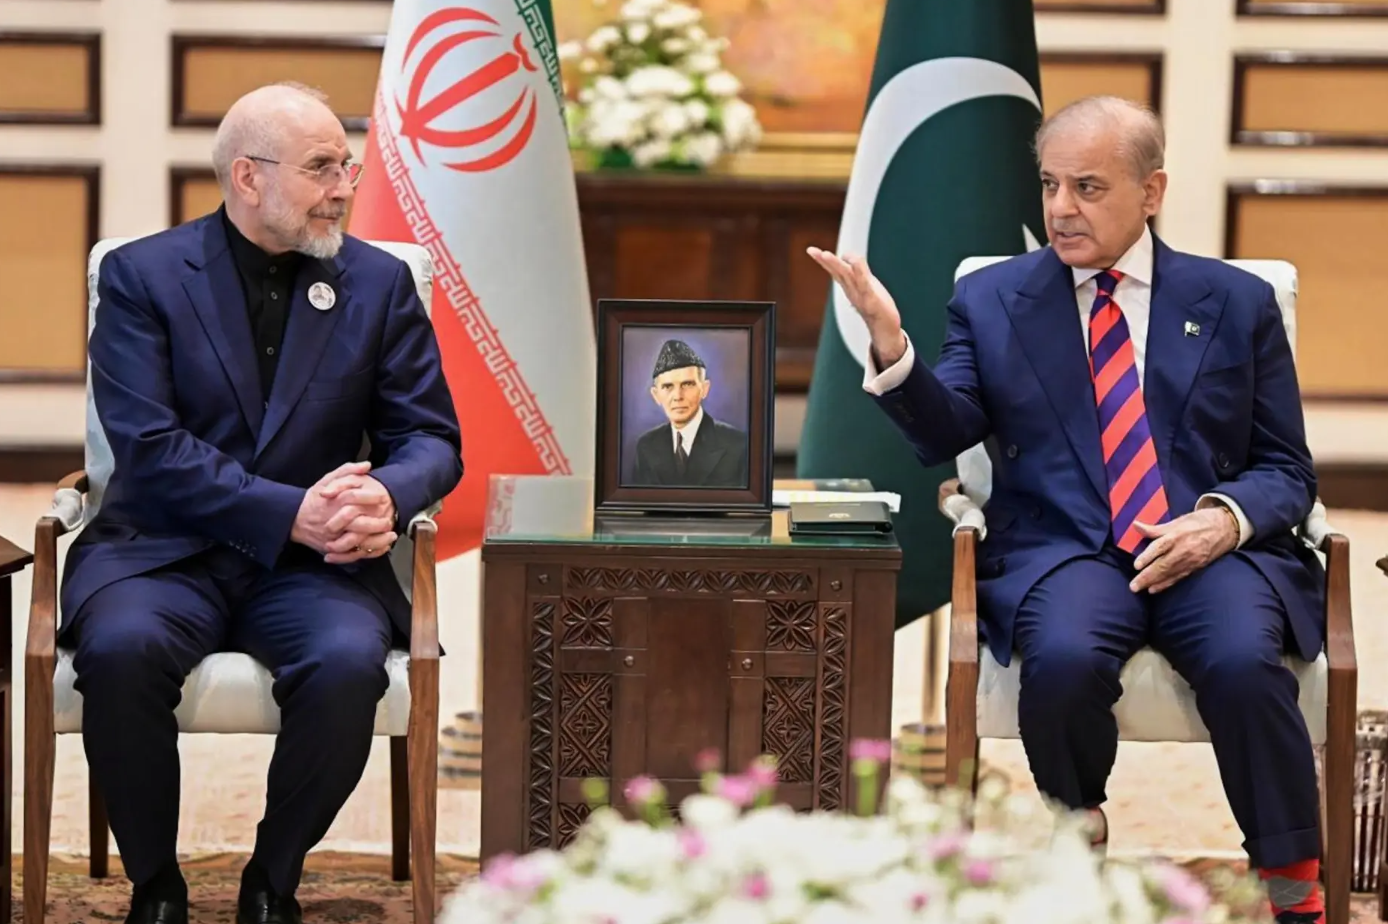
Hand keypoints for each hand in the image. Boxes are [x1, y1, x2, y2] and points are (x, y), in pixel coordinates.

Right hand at [289, 462, 395, 562]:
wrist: (294, 520)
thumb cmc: (313, 500)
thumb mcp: (326, 480)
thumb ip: (347, 471)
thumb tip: (367, 465)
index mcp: (332, 503)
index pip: (353, 498)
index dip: (370, 497)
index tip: (383, 497)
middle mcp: (333, 522)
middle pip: (358, 525)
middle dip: (377, 524)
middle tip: (389, 520)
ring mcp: (332, 538)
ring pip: (358, 543)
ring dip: (377, 541)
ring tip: (391, 536)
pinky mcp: (333, 549)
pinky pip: (353, 555)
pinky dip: (369, 553)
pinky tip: (382, 548)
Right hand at [806, 246, 906, 364]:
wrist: (885, 329)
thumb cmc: (876, 307)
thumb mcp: (866, 286)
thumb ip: (859, 273)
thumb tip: (850, 260)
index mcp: (850, 286)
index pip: (835, 270)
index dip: (823, 260)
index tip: (810, 250)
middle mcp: (852, 290)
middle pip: (837, 272)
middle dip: (825, 261)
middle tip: (812, 251)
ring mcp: (861, 295)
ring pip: (847, 276)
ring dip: (836, 264)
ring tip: (825, 254)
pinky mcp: (872, 300)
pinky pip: (864, 284)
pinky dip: (859, 272)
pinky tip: (855, 262)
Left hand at [1128, 507, 1239, 593]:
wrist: (1226, 528)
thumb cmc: (1198, 522)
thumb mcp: (1178, 521)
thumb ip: (1156, 528)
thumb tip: (1136, 525)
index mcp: (1177, 535)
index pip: (1160, 547)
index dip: (1148, 556)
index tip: (1136, 565)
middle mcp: (1183, 550)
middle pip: (1163, 564)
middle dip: (1147, 576)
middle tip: (1134, 586)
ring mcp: (1190, 560)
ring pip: (1170, 573)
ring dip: (1154, 583)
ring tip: (1141, 589)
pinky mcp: (1195, 567)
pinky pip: (1178, 577)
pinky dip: (1166, 584)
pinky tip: (1154, 589)